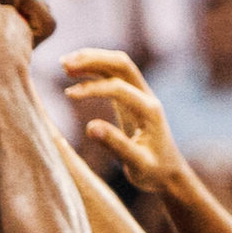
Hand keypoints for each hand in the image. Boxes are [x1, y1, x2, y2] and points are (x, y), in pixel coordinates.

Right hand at [61, 48, 187, 192]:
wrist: (168, 173)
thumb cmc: (154, 171)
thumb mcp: (137, 164)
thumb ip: (115, 145)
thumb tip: (90, 128)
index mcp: (149, 110)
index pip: (119, 88)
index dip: (92, 88)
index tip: (68, 95)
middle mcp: (146, 96)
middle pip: (121, 64)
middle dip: (93, 59)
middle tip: (64, 64)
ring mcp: (139, 94)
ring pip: (116, 64)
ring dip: (91, 59)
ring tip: (63, 64)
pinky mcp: (130, 98)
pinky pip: (112, 75)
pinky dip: (93, 69)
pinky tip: (74, 74)